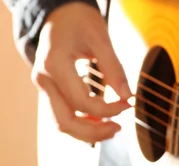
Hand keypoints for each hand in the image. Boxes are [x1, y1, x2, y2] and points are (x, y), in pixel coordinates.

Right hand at [31, 3, 131, 142]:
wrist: (60, 13)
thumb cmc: (79, 21)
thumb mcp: (100, 38)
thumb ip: (114, 68)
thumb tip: (128, 96)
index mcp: (54, 65)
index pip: (82, 101)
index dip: (108, 109)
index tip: (127, 104)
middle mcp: (44, 79)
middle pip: (64, 122)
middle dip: (93, 132)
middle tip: (118, 128)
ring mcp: (44, 86)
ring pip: (61, 123)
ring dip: (87, 132)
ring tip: (113, 129)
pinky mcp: (50, 90)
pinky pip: (63, 115)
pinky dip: (82, 123)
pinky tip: (101, 121)